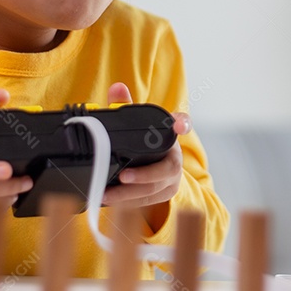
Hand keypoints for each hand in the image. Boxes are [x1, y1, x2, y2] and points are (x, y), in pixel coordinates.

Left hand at [101, 82, 186, 209]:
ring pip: (156, 188)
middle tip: (123, 177)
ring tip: (108, 194)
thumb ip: (125, 104)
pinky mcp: (166, 193)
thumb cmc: (146, 140)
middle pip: (167, 168)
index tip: (178, 126)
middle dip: (145, 175)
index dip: (182, 124)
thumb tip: (116, 88)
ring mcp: (173, 177)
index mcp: (170, 133)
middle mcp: (176, 156)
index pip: (183, 123)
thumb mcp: (137, 122)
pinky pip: (149, 200)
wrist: (158, 164)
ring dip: (131, 194)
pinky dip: (130, 202)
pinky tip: (112, 202)